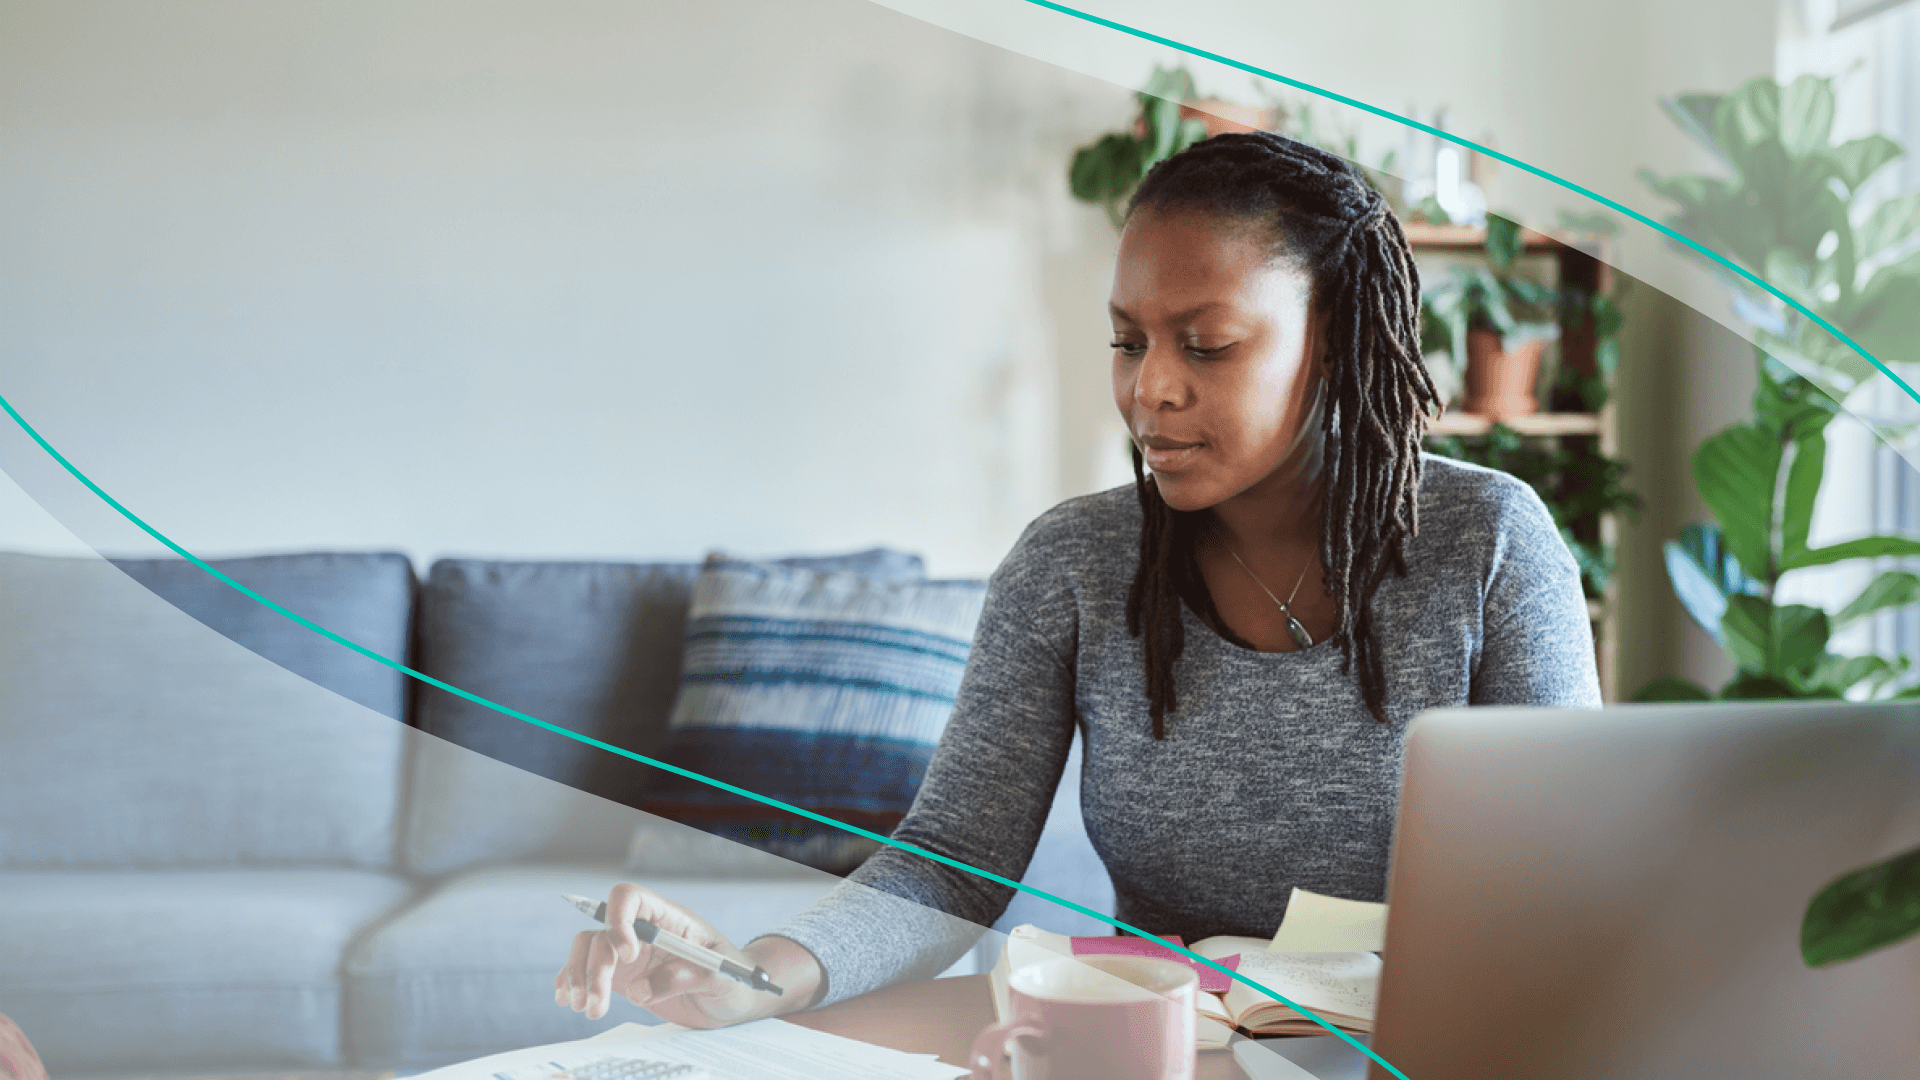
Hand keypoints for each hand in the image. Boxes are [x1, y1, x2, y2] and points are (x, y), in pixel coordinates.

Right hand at [553, 882, 816, 1028]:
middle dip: (595, 966)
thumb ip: (686, 977)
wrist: (731, 1001)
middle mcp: (644, 931)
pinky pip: (585, 969)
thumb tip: (640, 989)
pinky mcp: (621, 976)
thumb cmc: (732, 979)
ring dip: (578, 977)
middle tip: (598, 1003)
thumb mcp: (721, 978)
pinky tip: (566, 999)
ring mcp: (629, 954)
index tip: (627, 953)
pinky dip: (570, 981)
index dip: (619, 919)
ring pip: (588, 949)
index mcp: (669, 919)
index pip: (630, 898)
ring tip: (586, 1009)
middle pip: (603, 931)